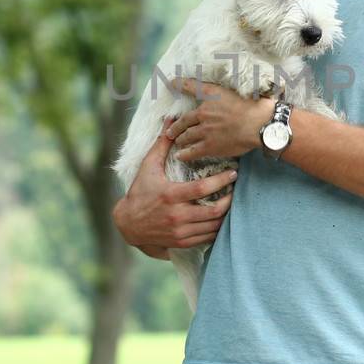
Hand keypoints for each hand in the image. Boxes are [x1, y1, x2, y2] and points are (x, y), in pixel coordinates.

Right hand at [112, 124, 236, 257]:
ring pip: (213, 226)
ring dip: (226, 214)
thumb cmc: (139, 192)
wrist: (127, 223)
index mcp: (170, 195)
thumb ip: (162, 144)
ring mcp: (180, 231)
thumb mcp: (148, 167)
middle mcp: (177, 215)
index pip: (202, 189)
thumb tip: (170, 120)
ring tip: (232, 202)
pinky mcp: (181, 242)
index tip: (233, 173)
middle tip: (236, 189)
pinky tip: (221, 217)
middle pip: (213, 210)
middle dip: (230, 200)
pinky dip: (217, 228)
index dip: (221, 181)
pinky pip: (207, 238)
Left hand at [168, 79, 275, 161]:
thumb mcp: (240, 89)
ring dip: (179, 138)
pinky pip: (193, 151)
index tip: (171, 82)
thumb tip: (233, 84)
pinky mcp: (210, 146)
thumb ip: (229, 90)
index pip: (191, 87)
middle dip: (175, 125)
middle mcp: (204, 113)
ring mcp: (205, 131)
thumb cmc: (254, 106)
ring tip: (176, 141)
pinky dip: (185, 154)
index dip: (179, 84)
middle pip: (184, 119)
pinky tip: (180, 155)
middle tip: (170, 129)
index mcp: (211, 97)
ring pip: (186, 136)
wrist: (260, 124)